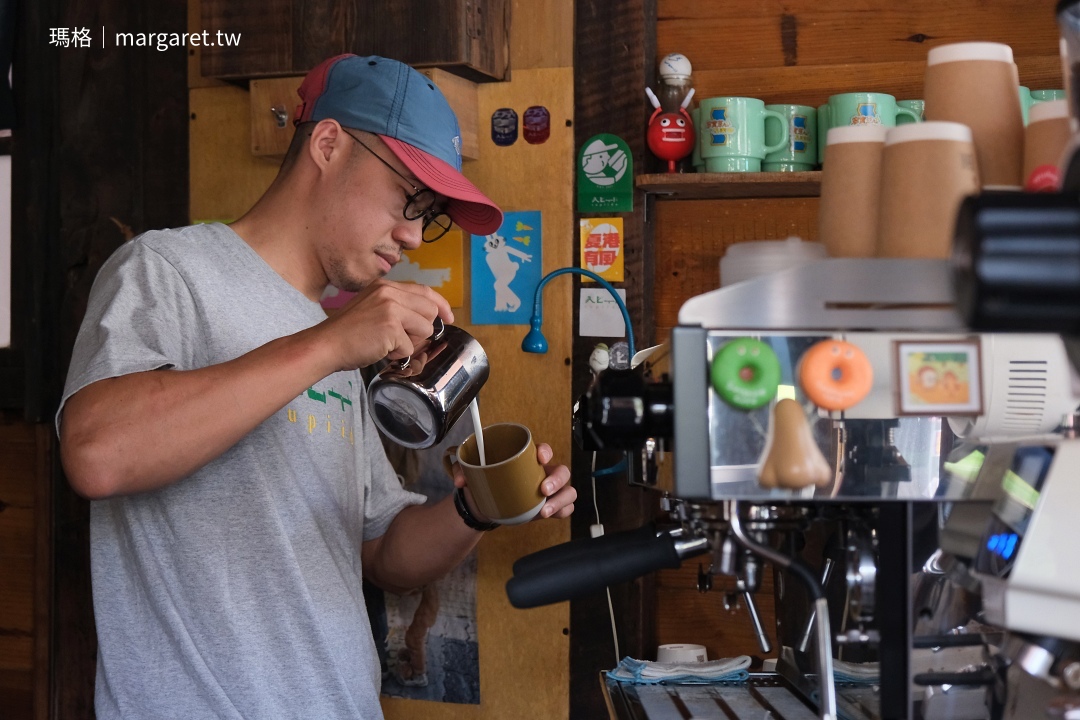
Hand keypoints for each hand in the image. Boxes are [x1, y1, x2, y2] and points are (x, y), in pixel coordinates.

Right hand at [318, 279, 453, 370]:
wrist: (325, 344)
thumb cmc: (347, 333)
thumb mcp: (372, 307)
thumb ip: (397, 307)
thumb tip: (427, 320)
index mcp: (385, 286)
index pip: (425, 291)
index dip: (441, 305)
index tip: (449, 317)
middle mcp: (389, 292)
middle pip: (430, 311)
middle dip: (422, 330)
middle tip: (401, 339)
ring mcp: (390, 308)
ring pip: (425, 329)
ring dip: (410, 343)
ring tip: (386, 343)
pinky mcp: (390, 327)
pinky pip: (409, 348)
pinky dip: (397, 354)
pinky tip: (379, 349)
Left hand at [449, 443, 574, 523]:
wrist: (487, 503)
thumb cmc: (486, 481)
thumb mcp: (473, 473)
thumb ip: (465, 471)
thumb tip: (462, 479)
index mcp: (528, 459)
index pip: (544, 450)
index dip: (546, 452)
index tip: (540, 457)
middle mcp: (543, 473)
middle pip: (562, 471)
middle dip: (557, 480)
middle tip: (543, 490)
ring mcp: (550, 491)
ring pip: (568, 491)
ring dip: (561, 500)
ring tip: (544, 511)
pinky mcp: (549, 506)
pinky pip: (565, 507)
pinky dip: (562, 511)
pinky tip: (550, 515)